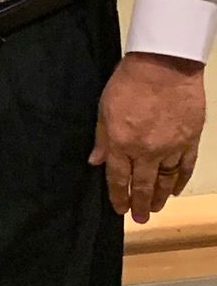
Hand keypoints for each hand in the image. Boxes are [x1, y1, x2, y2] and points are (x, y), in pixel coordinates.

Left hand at [90, 52, 205, 222]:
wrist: (164, 66)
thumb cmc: (128, 83)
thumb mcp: (104, 109)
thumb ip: (102, 138)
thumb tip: (96, 162)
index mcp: (122, 144)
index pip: (118, 178)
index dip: (118, 196)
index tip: (119, 208)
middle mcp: (147, 151)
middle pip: (143, 185)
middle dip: (140, 204)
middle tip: (140, 219)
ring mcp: (171, 147)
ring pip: (166, 180)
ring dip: (161, 196)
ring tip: (157, 208)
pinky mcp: (190, 139)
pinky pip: (186, 166)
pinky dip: (181, 180)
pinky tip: (177, 190)